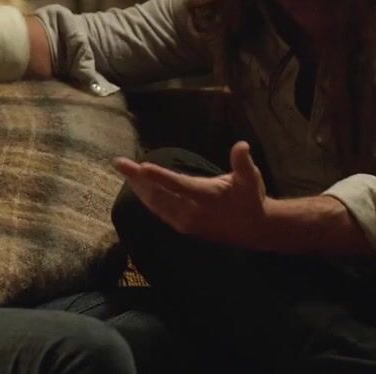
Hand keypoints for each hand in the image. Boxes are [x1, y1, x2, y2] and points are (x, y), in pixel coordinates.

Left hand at [114, 141, 268, 248]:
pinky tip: (138, 188)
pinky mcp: (182, 227)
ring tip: (125, 171)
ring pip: (156, 204)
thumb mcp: (251, 178)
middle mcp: (192, 213)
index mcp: (207, 197)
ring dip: (139, 188)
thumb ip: (243, 162)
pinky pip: (159, 211)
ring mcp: (185, 223)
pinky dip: (147, 198)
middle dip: (138, 179)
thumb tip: (241, 145)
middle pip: (159, 195)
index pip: (179, 185)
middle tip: (120, 163)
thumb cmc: (251, 198)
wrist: (255, 230)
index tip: (141, 166)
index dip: (159, 176)